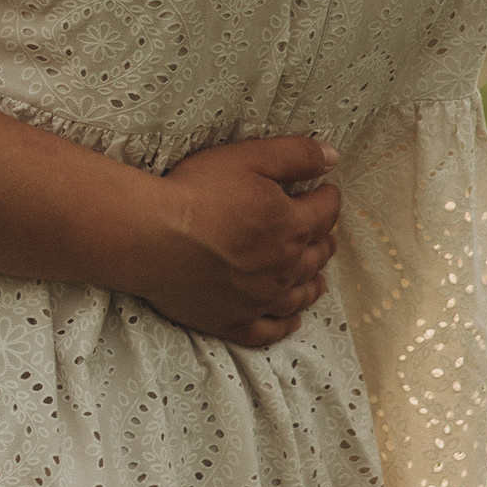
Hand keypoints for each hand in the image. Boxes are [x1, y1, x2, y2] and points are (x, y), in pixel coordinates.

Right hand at [128, 135, 340, 345]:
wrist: (154, 238)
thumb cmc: (198, 193)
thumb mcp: (250, 158)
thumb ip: (296, 156)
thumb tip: (332, 156)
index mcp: (292, 227)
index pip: (325, 212)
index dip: (328, 197)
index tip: (326, 191)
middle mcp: (284, 268)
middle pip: (317, 255)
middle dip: (324, 240)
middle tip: (323, 232)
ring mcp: (261, 300)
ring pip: (300, 295)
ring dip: (312, 282)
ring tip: (317, 276)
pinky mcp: (234, 321)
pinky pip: (269, 331)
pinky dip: (286, 325)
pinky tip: (292, 320)